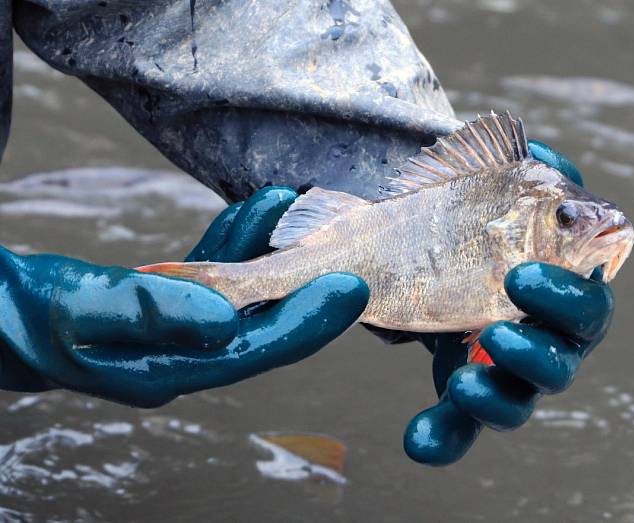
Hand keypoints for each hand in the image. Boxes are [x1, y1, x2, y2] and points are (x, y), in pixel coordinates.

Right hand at [0, 187, 367, 406]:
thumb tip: (227, 316)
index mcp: (167, 370)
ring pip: (246, 293)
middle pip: (264, 325)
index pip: (254, 349)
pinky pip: (217, 271)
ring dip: (279, 252)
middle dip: (312, 291)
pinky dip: (240, 240)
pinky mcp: (167, 302)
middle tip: (357, 254)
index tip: (353, 289)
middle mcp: (182, 356)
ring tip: (305, 209)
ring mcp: (177, 330)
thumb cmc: (26, 316)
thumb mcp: (81, 312)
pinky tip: (261, 208)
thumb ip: (153, 314)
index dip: (307, 322)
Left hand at [398, 141, 614, 464]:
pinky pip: (462, 427)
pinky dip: (445, 436)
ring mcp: (504, 371)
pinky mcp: (465, 388)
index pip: (586, 307)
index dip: (566, 299)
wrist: (426, 240)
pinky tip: (417, 442)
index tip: (518, 276)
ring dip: (496, 398)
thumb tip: (531, 149)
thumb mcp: (498, 185)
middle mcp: (543, 339)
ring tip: (462, 382)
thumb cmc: (477, 213)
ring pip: (519, 403)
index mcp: (563, 292)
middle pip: (562, 364)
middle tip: (495, 331)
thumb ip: (523, 169)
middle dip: (536, 352)